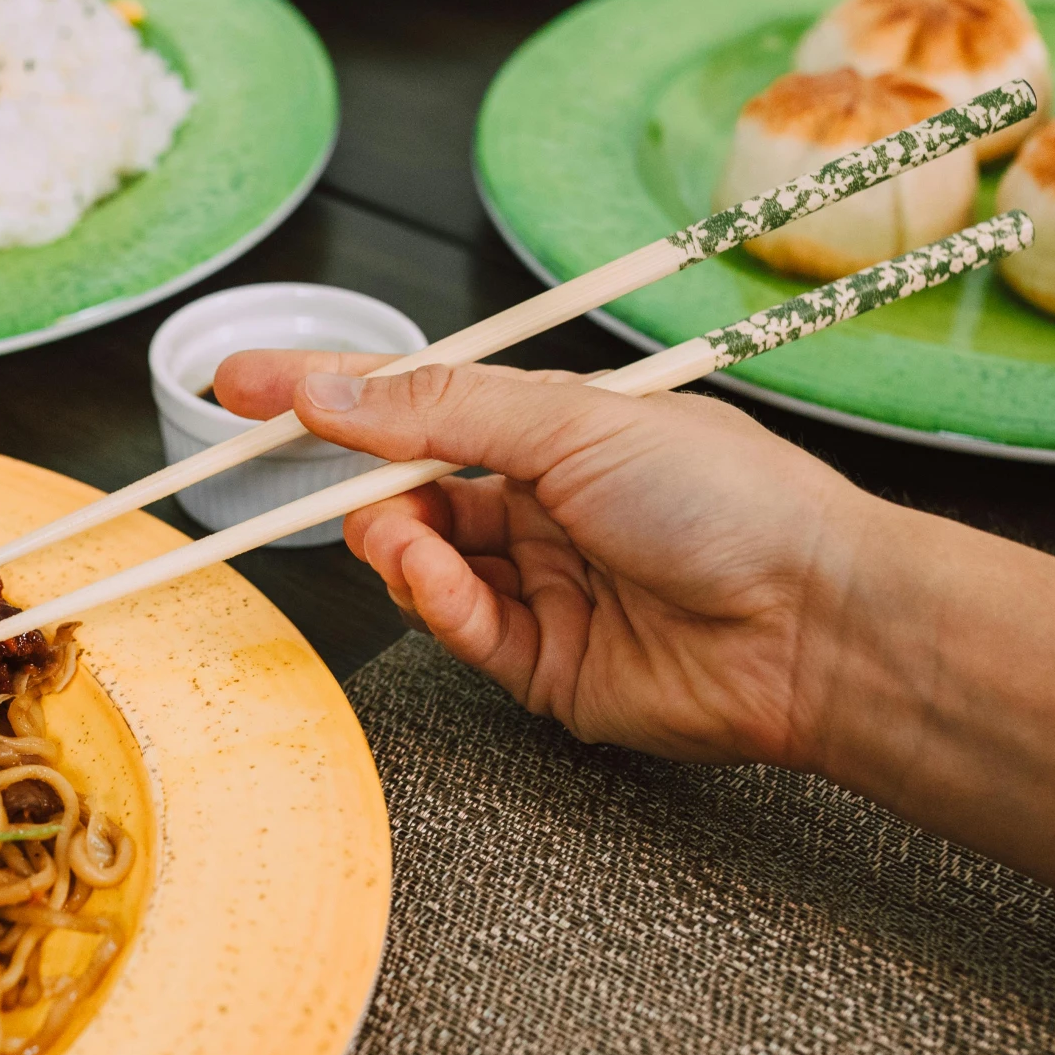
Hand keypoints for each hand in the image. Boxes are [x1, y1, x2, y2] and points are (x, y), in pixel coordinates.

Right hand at [214, 352, 886, 767]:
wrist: (815, 623)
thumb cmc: (728, 498)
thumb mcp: (570, 421)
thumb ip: (436, 409)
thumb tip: (326, 388)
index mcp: (559, 431)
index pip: (420, 405)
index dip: (332, 395)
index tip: (239, 387)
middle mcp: (545, 506)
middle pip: (407, 486)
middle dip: (351, 476)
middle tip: (283, 462)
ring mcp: (541, 587)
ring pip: (421, 561)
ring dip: (393, 542)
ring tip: (398, 533)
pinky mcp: (542, 667)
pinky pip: (456, 627)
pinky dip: (432, 599)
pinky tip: (436, 576)